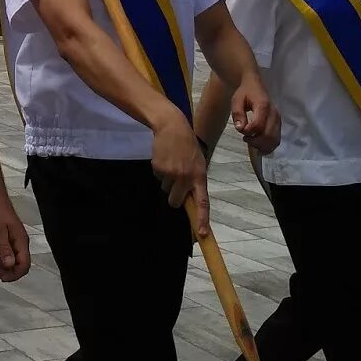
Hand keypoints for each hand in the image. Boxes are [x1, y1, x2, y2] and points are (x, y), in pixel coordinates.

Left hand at [0, 197, 31, 282]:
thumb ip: (4, 249)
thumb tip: (10, 265)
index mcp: (21, 241)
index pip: (24, 264)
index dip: (15, 274)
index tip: (2, 277)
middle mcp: (23, 243)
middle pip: (22, 265)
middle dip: (11, 273)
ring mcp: (18, 242)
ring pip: (17, 261)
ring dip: (8, 269)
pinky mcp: (13, 241)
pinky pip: (13, 256)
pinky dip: (6, 262)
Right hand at [151, 110, 207, 231]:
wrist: (172, 126)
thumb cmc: (188, 146)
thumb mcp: (197, 163)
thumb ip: (195, 181)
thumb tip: (189, 201)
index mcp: (199, 176)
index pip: (203, 203)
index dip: (202, 219)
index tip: (202, 234)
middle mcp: (186, 177)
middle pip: (176, 201)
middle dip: (174, 196)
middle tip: (176, 181)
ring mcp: (171, 173)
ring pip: (165, 189)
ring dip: (167, 181)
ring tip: (172, 163)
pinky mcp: (158, 168)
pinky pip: (157, 178)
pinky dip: (160, 171)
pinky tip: (164, 158)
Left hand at [230, 75, 279, 154]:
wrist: (255, 85)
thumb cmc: (245, 92)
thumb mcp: (236, 100)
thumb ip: (238, 114)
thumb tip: (240, 128)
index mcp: (263, 106)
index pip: (258, 125)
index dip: (249, 132)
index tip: (241, 130)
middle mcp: (274, 114)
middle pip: (268, 135)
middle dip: (255, 142)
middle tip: (245, 139)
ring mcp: (278, 120)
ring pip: (274, 140)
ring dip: (262, 146)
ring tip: (252, 142)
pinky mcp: (279, 124)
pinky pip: (277, 139)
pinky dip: (268, 146)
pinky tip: (259, 144)